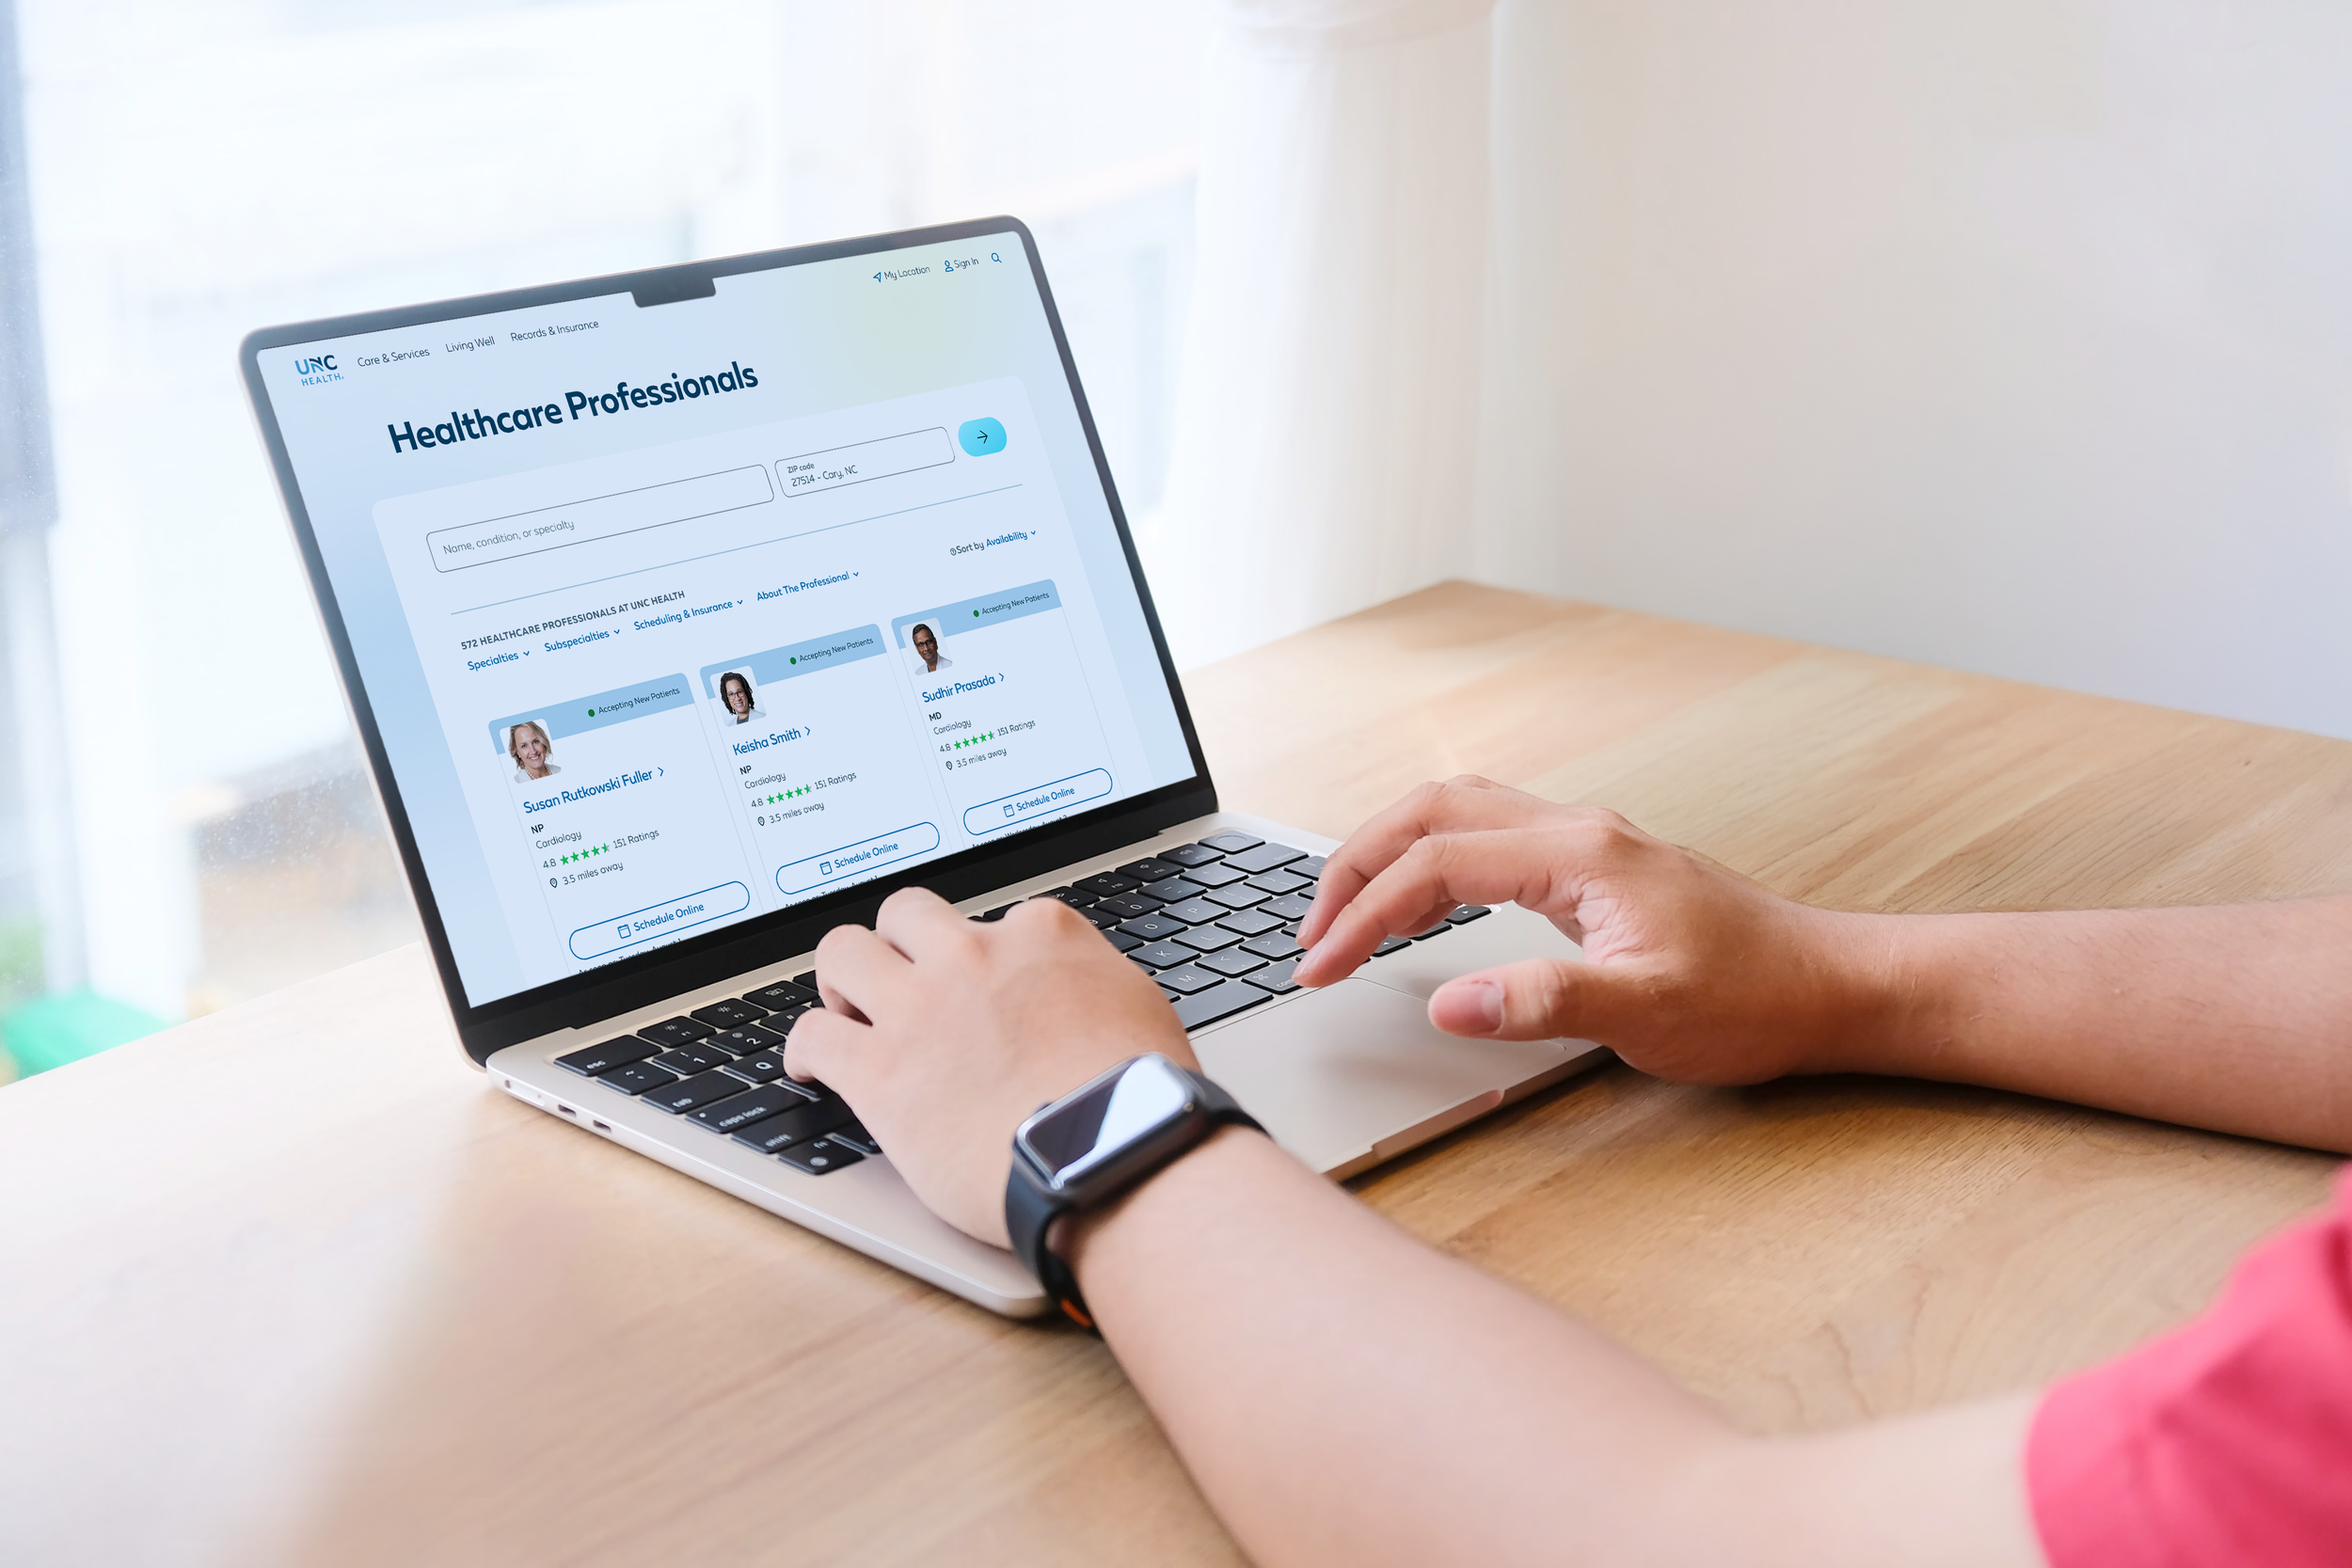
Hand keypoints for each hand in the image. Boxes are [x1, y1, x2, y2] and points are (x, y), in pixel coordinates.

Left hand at [783, 887, 1197, 1245]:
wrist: (1114, 1156)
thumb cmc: (1140, 1099)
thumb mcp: (1138, 1008)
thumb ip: (1093, 982)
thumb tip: (1081, 990)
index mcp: (1041, 935)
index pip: (994, 921)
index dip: (982, 959)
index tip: (980, 987)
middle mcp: (973, 955)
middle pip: (905, 914)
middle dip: (897, 944)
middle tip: (898, 982)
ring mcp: (920, 1008)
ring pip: (843, 952)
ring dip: (842, 980)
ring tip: (847, 1011)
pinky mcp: (880, 1070)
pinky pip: (812, 1034)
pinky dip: (805, 1049)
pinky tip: (811, 1066)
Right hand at [1291, 777, 1876, 1084]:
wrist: (1828, 986)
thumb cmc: (1751, 1000)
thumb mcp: (1644, 1014)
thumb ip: (1540, 1001)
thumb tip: (1446, 1003)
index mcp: (1578, 854)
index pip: (1435, 864)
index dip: (1362, 916)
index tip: (1318, 967)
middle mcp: (1576, 830)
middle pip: (1431, 811)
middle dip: (1355, 864)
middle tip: (1309, 933)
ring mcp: (1586, 843)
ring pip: (1457, 813)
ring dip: (1390, 853)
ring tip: (1345, 916)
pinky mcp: (1593, 867)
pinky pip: (1487, 837)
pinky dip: (1431, 861)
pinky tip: (1421, 906)